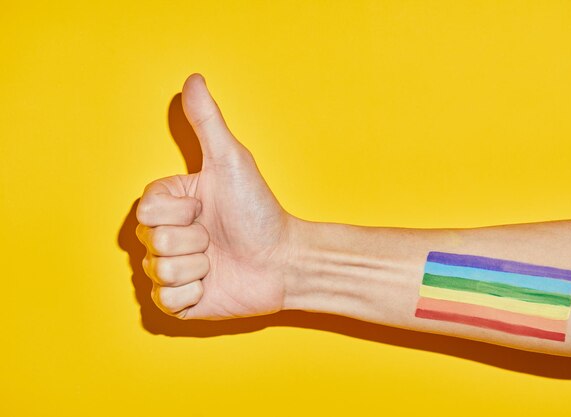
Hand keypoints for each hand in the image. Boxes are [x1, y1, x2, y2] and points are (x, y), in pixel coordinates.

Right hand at [136, 73, 295, 319]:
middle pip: (150, 240)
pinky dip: (194, 294)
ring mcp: (170, 269)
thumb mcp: (231, 162)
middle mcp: (164, 235)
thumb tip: (193, 79)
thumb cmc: (259, 210)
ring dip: (197, 266)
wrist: (283, 260)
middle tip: (217, 236)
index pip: (145, 209)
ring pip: (157, 271)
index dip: (180, 211)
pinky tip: (213, 283)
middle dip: (193, 239)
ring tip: (218, 260)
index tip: (206, 208)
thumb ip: (207, 123)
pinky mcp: (179, 302)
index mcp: (169, 204)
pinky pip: (165, 302)